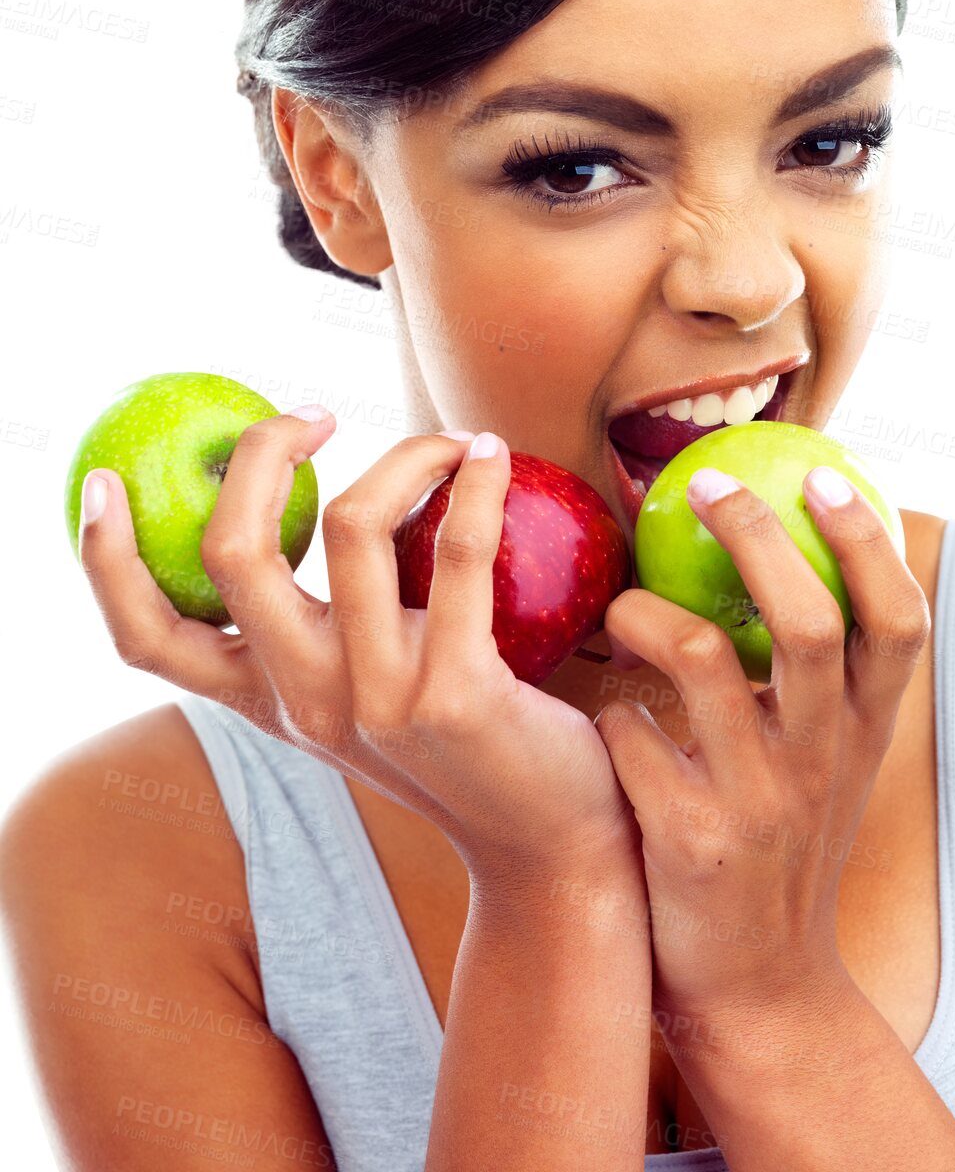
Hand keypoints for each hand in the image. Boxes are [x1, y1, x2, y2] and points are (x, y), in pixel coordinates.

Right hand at [77, 416, 641, 888]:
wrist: (546, 842)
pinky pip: (459, 551)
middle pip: (234, 552)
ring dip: (407, 455)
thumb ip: (330, 632)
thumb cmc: (465, 746)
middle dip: (259, 455)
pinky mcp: (457, 694)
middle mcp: (306, 701)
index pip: (149, 638)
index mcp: (269, 699)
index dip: (106, 559)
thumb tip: (326, 507)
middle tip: (314, 416)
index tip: (104, 480)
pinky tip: (495, 457)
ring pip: (351, 526)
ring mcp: (376, 700)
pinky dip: (480, 485)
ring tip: (454, 440)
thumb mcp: (368, 696)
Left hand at [593, 463, 929, 1048]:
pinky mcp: (692, 843)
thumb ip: (815, 674)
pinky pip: (632, 736)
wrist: (759, 989)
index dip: (868, 541)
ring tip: (622, 606)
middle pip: (811, 621)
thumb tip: (782, 546)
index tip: (822, 474)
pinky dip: (611, 714)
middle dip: (757, 535)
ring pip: (706, 662)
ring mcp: (761, 804)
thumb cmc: (780, 841)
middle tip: (705, 484)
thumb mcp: (823, 760)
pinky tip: (606, 722)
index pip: (900, 620)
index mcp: (865, 732)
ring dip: (649, 612)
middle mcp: (824, 761)